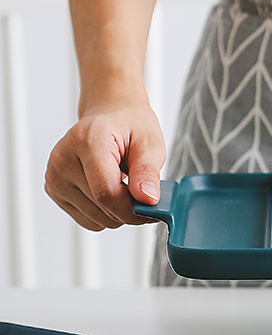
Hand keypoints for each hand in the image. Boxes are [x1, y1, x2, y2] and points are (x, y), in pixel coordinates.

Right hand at [44, 98, 165, 230]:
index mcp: (87, 142)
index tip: (153, 209)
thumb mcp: (150, 142)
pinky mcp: (54, 189)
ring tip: (126, 184)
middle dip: (130, 209)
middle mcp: (64, 159)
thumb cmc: (130, 125)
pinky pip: (87, 219)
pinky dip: (104, 212)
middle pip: (102, 208)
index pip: (107, 193)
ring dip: (117, 211)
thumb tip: (147, 200)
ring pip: (95, 219)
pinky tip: (111, 189)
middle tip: (144, 191)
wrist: (110, 115)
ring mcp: (55, 176)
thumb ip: (148, 172)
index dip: (134, 209)